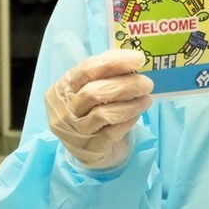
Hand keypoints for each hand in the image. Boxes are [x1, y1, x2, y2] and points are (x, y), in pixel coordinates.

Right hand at [45, 49, 153, 168]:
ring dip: (130, 104)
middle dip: (125, 85)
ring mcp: (75, 132)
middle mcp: (64, 111)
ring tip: (146, 99)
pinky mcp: (90, 149)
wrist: (87, 150)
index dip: (113, 63)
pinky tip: (137, 115)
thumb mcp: (90, 89)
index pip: (86, 70)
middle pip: (94, 93)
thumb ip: (105, 73)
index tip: (139, 59)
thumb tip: (131, 59)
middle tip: (147, 83)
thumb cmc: (90, 111)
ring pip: (103, 114)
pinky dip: (128, 121)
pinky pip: (112, 133)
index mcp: (61, 89)